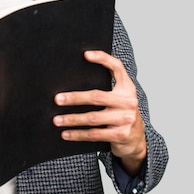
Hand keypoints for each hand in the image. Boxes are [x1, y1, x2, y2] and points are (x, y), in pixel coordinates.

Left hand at [53, 50, 146, 174]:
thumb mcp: (119, 98)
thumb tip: (75, 78)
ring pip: (92, 118)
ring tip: (57, 120)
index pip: (117, 67)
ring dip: (72, 119)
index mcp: (127, 88)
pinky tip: (66, 134)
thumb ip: (106, 87)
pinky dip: (78, 134)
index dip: (102, 58)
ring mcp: (125, 119)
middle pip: (97, 96)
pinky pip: (94, 134)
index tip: (86, 55)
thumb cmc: (121, 113)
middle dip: (75, 98)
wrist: (136, 139)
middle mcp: (128, 102)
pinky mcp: (120, 135)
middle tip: (57, 99)